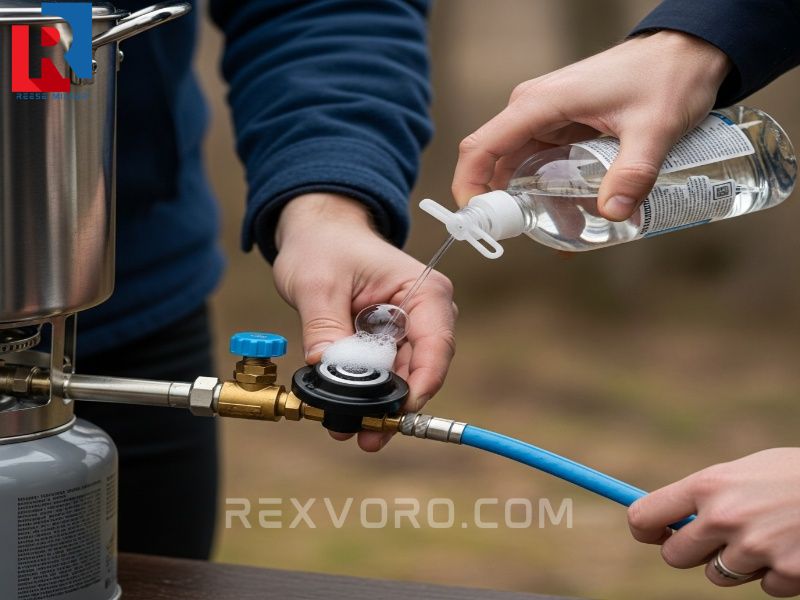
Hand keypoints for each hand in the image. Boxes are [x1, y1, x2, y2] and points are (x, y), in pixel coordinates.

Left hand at [273, 193, 456, 450]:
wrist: (317, 233)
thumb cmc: (324, 244)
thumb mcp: (317, 283)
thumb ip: (325, 328)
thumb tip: (328, 371)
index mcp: (423, 290)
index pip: (436, 344)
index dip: (422, 382)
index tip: (399, 410)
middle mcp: (424, 314)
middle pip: (421, 370)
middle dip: (393, 404)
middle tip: (367, 433)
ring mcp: (407, 331)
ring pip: (401, 379)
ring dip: (377, 405)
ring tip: (349, 427)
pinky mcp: (387, 343)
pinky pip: (381, 375)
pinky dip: (364, 393)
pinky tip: (345, 412)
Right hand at [452, 30, 730, 219]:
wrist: (686, 50)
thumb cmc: (667, 76)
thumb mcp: (654, 127)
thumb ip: (633, 171)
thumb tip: (613, 213)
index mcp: (539, 104)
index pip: (481, 148)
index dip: (469, 187)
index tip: (479, 222)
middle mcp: (532, 110)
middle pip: (495, 164)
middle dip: (505, 206)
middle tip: (530, 237)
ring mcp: (545, 118)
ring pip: (517, 168)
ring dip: (529, 201)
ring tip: (562, 231)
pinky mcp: (560, 126)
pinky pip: (539, 164)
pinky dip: (547, 190)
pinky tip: (572, 213)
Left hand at [628, 448, 799, 596]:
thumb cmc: (795, 474)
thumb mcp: (746, 471)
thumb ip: (709, 494)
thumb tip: (669, 519)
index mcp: (709, 484)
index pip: (646, 516)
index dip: (644, 529)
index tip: (653, 532)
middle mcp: (725, 517)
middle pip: (675, 556)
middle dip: (688, 552)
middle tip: (710, 540)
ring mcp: (755, 549)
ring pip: (719, 575)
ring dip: (736, 563)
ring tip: (767, 535)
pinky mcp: (786, 574)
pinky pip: (764, 587)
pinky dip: (776, 574)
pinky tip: (794, 547)